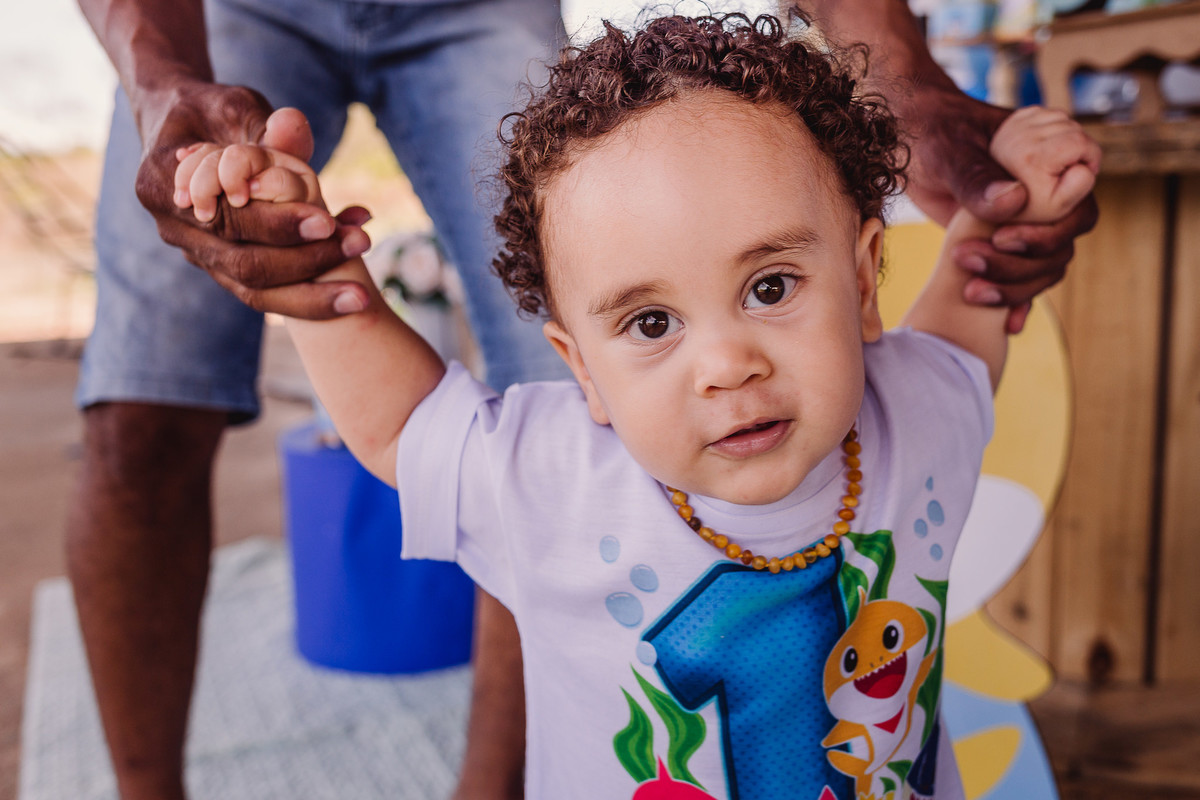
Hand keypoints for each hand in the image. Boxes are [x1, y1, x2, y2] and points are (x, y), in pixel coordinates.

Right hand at [133, 86, 370, 317]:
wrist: (185, 128)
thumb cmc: (212, 110)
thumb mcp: (235, 106)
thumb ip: (265, 125)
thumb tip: (292, 123)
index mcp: (162, 186)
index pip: (227, 220)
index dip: (277, 225)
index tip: (327, 221)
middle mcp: (175, 229)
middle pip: (243, 265)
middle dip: (306, 261)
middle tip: (360, 246)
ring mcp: (197, 255)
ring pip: (255, 292)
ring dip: (312, 294)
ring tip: (362, 292)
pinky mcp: (221, 269)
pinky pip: (265, 293)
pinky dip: (308, 293)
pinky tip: (351, 288)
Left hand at [898, 83, 1099, 332]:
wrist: (902, 137)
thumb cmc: (928, 129)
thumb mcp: (949, 149)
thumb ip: (977, 175)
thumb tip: (1014, 202)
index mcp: (1053, 160)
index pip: (1080, 203)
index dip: (1054, 228)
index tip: (1005, 238)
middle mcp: (1049, 194)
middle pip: (1063, 243)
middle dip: (1024, 263)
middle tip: (971, 260)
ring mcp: (1028, 221)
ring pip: (1044, 267)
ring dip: (1014, 285)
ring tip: (969, 288)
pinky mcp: (1003, 243)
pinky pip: (1023, 277)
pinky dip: (1017, 302)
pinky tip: (1007, 325)